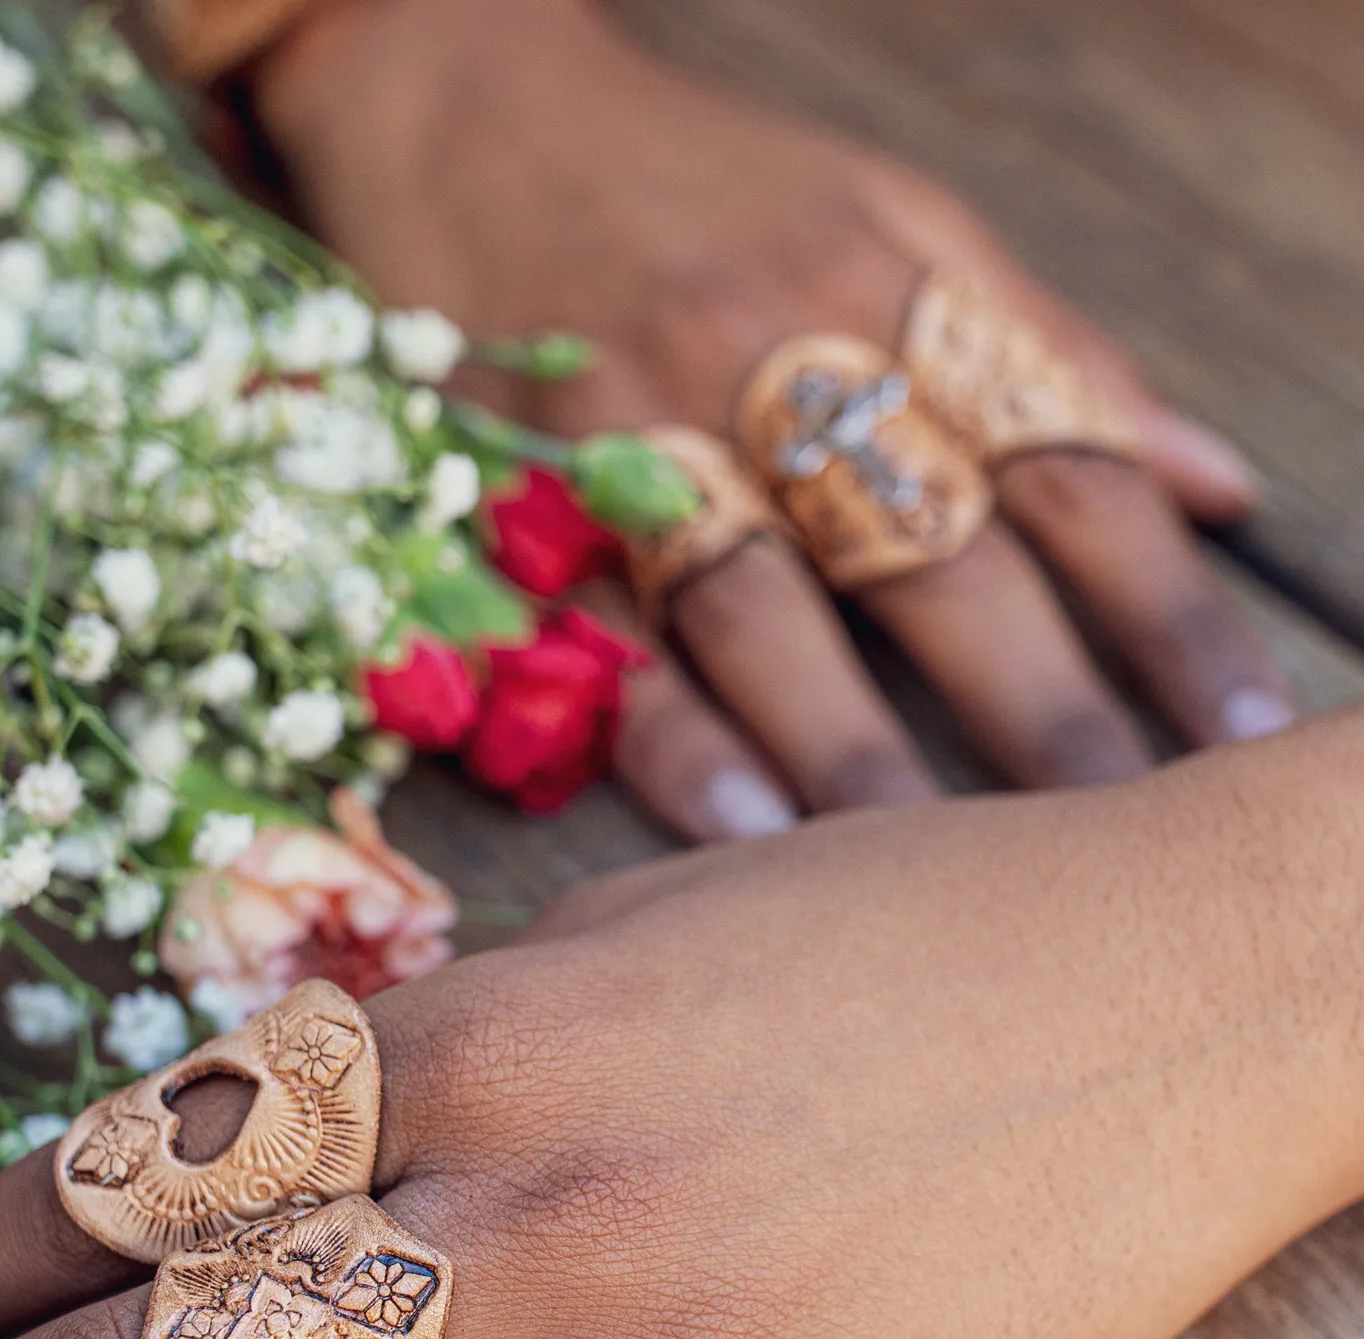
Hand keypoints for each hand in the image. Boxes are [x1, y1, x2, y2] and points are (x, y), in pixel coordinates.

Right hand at [247, 0, 1290, 841]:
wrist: (467, 104)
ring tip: (927, 867)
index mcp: (886, 290)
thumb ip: (1048, 347)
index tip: (1238, 729)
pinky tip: (735, 829)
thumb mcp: (898, 213)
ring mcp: (635, 430)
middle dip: (1036, 704)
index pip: (1064, 465)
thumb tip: (1216, 484)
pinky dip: (668, 733)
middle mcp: (771, 360)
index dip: (1168, 606)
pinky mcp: (515, 493)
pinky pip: (599, 625)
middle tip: (1108, 829)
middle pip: (932, 555)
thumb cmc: (701, 178)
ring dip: (853, 745)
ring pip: (765, 609)